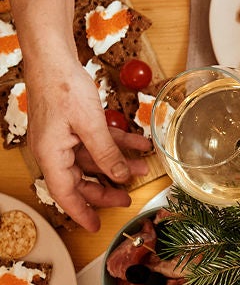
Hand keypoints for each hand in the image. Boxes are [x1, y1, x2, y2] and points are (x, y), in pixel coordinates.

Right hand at [25, 56, 151, 230]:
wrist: (54, 58)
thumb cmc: (64, 88)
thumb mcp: (91, 125)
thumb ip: (106, 154)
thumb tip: (119, 178)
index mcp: (52, 155)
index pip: (65, 194)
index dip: (82, 212)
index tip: (96, 226)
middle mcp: (55, 149)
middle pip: (80, 180)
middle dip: (106, 190)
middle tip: (128, 197)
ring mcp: (64, 137)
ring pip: (93, 159)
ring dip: (118, 164)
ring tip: (143, 168)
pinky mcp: (74, 124)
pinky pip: (98, 140)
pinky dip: (118, 143)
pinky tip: (141, 144)